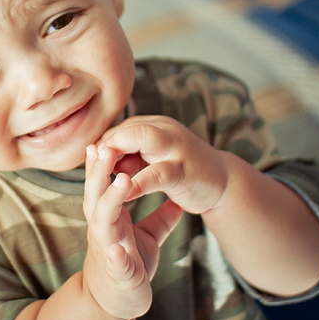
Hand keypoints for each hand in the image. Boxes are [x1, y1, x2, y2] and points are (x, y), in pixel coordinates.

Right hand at [82, 145, 181, 319]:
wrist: (117, 305)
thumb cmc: (130, 266)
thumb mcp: (147, 237)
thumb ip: (160, 218)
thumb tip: (178, 200)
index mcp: (109, 219)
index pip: (101, 185)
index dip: (100, 165)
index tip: (101, 140)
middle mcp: (104, 231)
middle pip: (95, 195)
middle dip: (98, 172)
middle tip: (102, 147)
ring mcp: (108, 251)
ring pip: (103, 222)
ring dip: (110, 201)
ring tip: (122, 181)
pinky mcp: (118, 274)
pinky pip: (116, 264)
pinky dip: (116, 256)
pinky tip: (119, 249)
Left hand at [99, 115, 230, 213]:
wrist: (225, 183)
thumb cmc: (183, 172)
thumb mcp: (153, 161)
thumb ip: (130, 158)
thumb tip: (103, 161)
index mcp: (155, 126)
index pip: (120, 130)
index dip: (104, 148)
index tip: (95, 166)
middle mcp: (165, 130)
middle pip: (127, 127)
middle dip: (107, 145)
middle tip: (93, 166)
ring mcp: (176, 148)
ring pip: (142, 139)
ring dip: (118, 153)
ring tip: (102, 173)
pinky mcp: (184, 170)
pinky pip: (157, 173)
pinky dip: (138, 182)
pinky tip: (124, 193)